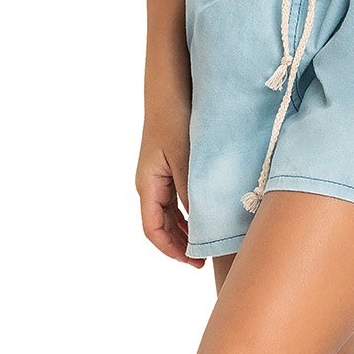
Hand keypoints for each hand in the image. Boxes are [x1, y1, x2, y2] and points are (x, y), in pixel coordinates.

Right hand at [137, 108, 205, 266]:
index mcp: (148, 185)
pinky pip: (175, 201)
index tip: (192, 261)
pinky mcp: (168, 169)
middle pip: (160, 226)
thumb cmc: (174, 121)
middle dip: (180, 246)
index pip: (153, 229)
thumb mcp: (185, 158)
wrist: (169, 91)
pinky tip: (204, 220)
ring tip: (205, 246)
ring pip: (168, 216)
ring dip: (185, 232)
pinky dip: (188, 216)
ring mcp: (157, 178)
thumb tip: (199, 223)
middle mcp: (149, 185)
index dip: (171, 250)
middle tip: (203, 260)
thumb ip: (190, 191)